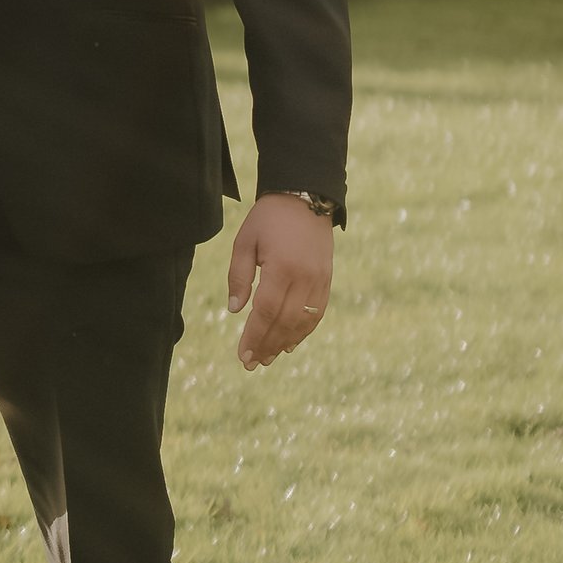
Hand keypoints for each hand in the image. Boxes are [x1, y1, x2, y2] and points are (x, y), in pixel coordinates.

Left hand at [226, 195, 334, 371]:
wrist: (306, 198)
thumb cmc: (268, 218)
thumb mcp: (244, 241)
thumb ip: (239, 276)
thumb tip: (235, 309)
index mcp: (282, 268)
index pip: (267, 311)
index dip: (255, 336)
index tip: (243, 355)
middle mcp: (305, 278)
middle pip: (285, 322)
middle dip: (267, 345)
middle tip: (251, 363)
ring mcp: (320, 280)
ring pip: (304, 322)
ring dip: (284, 343)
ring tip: (267, 358)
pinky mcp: (327, 280)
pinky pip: (317, 313)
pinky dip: (303, 331)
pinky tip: (289, 343)